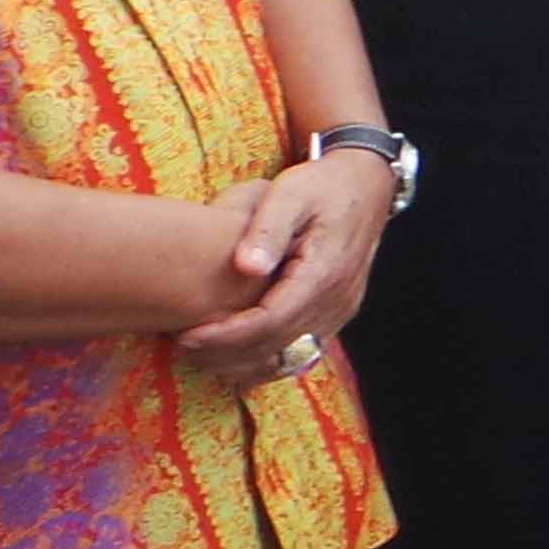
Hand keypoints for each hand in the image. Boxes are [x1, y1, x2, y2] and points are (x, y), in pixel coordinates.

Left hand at [172, 150, 394, 380]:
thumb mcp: (292, 192)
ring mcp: (340, 311)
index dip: (228, 335)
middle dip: (226, 353)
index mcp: (324, 272)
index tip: (188, 336)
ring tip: (201, 353)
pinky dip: (265, 358)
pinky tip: (233, 353)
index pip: (271, 320)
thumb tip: (246, 267)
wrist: (366, 185)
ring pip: (289, 357)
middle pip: (277, 346)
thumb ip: (268, 228)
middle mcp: (337, 300)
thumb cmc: (323, 186)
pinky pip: (300, 351)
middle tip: (182, 346)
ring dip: (243, 362)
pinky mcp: (336, 315)